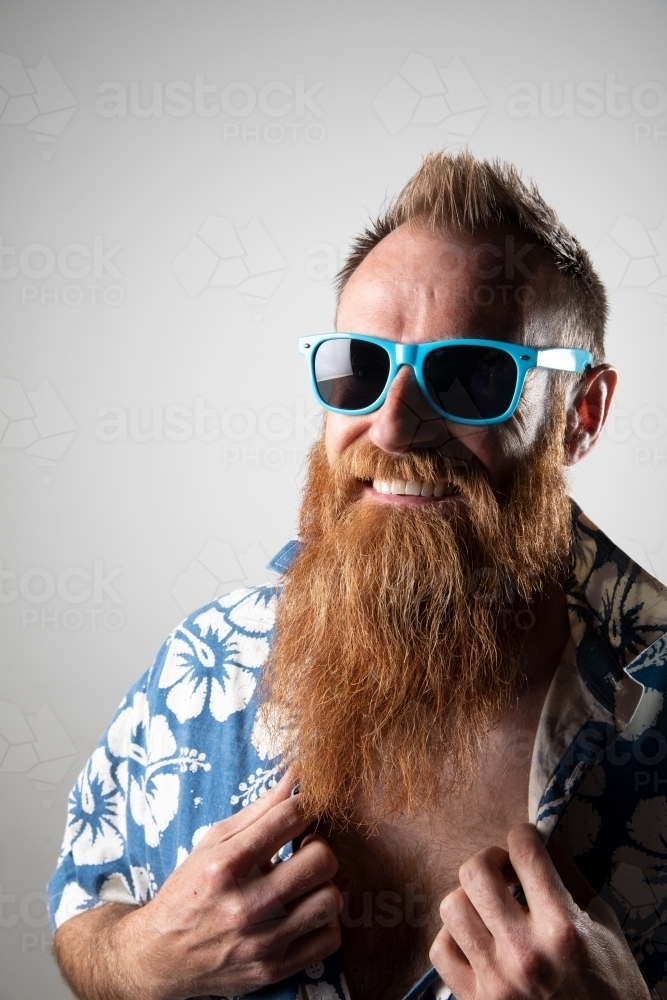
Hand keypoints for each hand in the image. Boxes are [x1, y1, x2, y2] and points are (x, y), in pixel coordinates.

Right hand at [116, 770, 341, 999]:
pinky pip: (328, 940)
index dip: (307, 805)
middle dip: (319, 846)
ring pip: (330, 900)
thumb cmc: (190, 889)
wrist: (160, 956)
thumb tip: (298, 773)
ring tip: (304, 882)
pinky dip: (324, 922)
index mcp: (226, 864)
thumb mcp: (213, 841)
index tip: (305, 809)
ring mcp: (260, 942)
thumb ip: (260, 808)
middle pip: (321, 860)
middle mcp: (244, 904)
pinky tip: (304, 912)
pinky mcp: (272, 970)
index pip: (289, 818)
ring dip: (324, 886)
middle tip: (305, 848)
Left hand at [429, 823, 649, 999]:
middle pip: (476, 872)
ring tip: (490, 907)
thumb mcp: (605, 929)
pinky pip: (441, 950)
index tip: (527, 841)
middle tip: (505, 870)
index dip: (524, 835)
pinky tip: (477, 938)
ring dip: (470, 898)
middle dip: (490, 859)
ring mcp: (497, 981)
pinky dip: (454, 937)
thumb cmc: (611, 988)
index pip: (525, 852)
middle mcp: (525, 953)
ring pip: (452, 906)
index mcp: (563, 930)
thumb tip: (544, 839)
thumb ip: (571, 880)